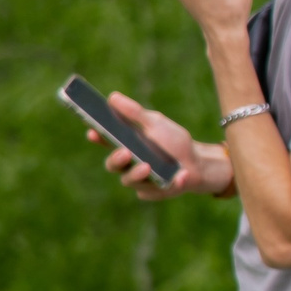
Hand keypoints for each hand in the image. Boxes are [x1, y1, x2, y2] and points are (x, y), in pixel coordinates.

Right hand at [90, 92, 222, 200]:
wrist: (198, 163)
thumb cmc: (173, 142)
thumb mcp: (156, 123)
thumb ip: (135, 113)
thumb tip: (113, 97)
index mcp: (126, 144)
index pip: (105, 140)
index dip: (97, 136)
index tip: (93, 131)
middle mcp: (128, 164)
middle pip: (112, 165)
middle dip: (116, 159)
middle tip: (125, 152)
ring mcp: (140, 181)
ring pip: (130, 181)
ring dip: (138, 174)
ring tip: (148, 166)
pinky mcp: (154, 193)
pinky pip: (156, 191)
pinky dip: (171, 183)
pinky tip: (181, 176)